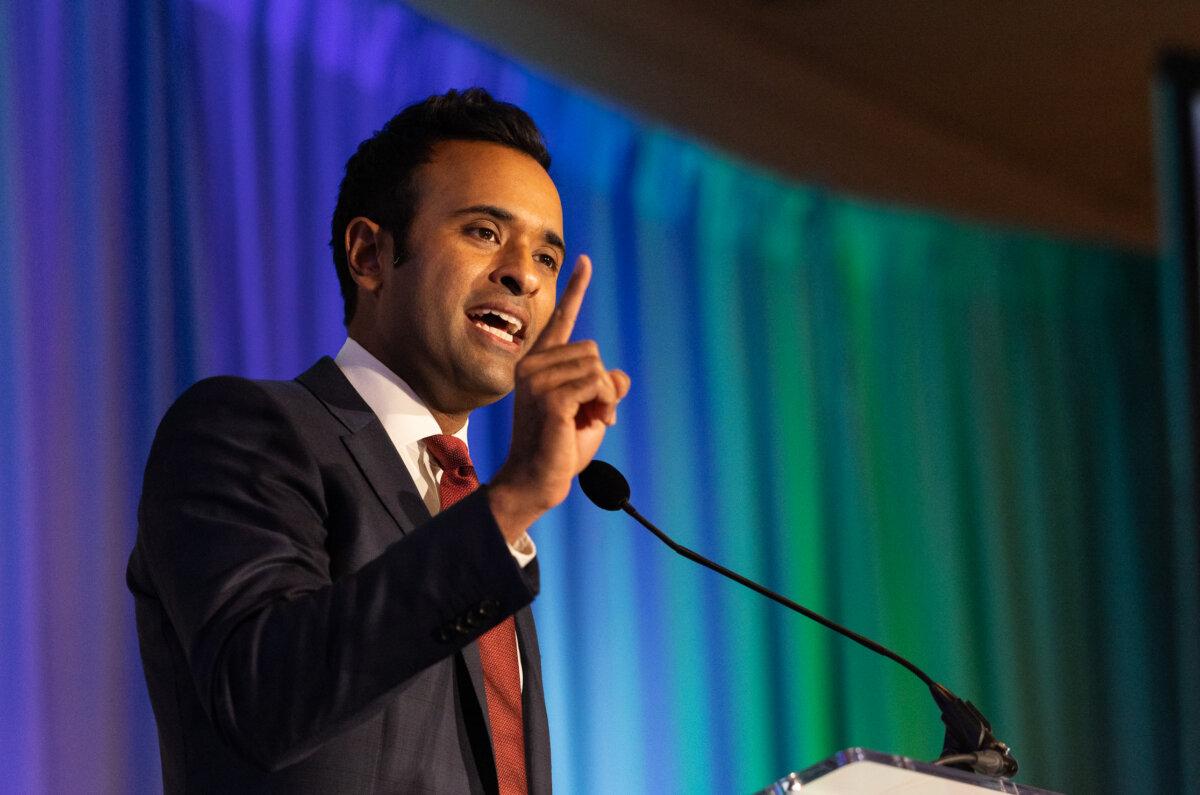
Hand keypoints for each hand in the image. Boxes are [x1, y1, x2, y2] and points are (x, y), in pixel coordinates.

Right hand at [488, 255, 630, 539]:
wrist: (536, 481)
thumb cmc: (560, 449)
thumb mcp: (590, 411)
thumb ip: (602, 388)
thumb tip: (619, 376)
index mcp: (538, 364)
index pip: (561, 320)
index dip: (575, 289)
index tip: (585, 261)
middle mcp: (533, 366)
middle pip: (593, 350)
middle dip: (602, 384)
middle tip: (591, 414)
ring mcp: (538, 380)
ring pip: (598, 368)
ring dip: (604, 397)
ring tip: (587, 421)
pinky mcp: (551, 397)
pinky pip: (597, 384)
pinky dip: (603, 404)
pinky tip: (590, 423)